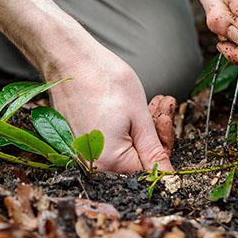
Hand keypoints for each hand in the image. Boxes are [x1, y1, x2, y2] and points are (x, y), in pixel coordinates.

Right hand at [45, 45, 174, 172]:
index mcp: (110, 163)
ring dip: (139, 127)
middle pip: (136, 159)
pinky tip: (128, 105)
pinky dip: (122, 126)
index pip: (150, 168)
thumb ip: (154, 150)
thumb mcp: (139, 115)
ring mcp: (83, 153)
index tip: (166, 116)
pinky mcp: (78, 142)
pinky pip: (108, 141)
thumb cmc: (103, 79)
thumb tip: (168, 179)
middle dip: (153, 132)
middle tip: (160, 103)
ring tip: (146, 100)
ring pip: (124, 148)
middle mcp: (93, 164)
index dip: (163, 142)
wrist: (69, 59)